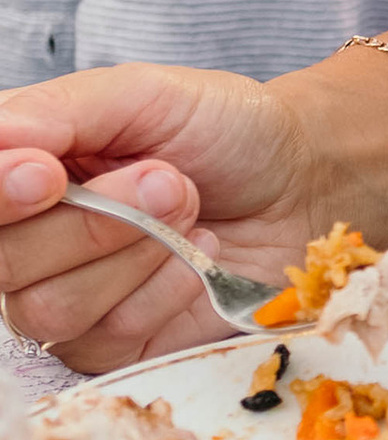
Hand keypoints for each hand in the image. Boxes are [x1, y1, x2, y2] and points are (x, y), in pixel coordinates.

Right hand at [0, 66, 326, 367]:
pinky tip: (197, 257)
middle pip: (4, 262)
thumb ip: (64, 110)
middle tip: (167, 179)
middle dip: (95, 221)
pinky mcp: (111, 345)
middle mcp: (31, 234)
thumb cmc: (227, 130)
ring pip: (47, 308)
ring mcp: (65, 294)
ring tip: (190, 209)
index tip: (49, 175)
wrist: (305, 182)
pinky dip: (162, 291)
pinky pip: (105, 339)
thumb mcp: (150, 94)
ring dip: (136, 253)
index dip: (1, 194)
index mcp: (25, 163)